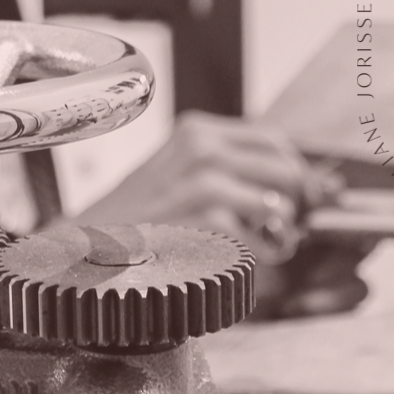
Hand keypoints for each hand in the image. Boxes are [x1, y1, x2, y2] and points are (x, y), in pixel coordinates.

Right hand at [75, 111, 339, 264]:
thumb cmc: (135, 222)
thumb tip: (312, 190)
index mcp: (197, 131)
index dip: (295, 174)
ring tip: (255, 249)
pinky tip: (227, 261)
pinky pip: (258, 240)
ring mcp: (202, 178)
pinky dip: (253, 259)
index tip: (297, 202)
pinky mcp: (202, 216)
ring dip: (277, 237)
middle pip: (287, 170)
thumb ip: (233, 176)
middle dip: (294, 207)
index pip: (275, 141)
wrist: (81, 247)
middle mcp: (202, 145)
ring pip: (277, 206)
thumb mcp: (180, 178)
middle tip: (281, 231)